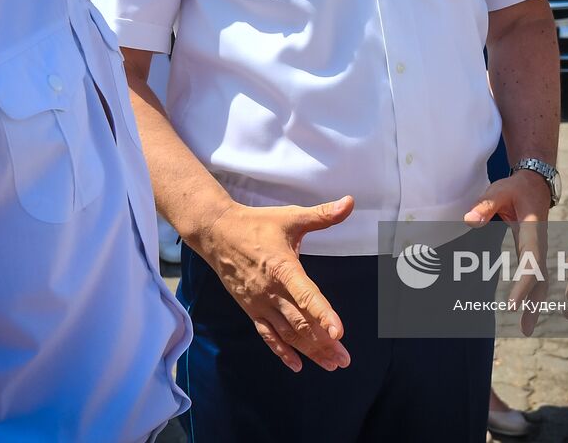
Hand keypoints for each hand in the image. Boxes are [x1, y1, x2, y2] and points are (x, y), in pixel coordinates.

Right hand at [197, 195, 353, 372]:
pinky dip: (282, 352)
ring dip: (309, 350)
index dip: (323, 314)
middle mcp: (271, 291)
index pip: (306, 295)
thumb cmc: (257, 224)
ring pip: (287, 333)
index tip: (339, 332)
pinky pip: (267, 335)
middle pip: (300, 322)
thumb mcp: (291, 216)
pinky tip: (297, 365)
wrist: (217, 234)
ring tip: (331, 364)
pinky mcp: (251, 309)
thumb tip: (350, 202)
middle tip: (344, 359)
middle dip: (323, 343)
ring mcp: (260, 303)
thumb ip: (322, 214)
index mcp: (283, 268)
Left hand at [464, 170, 550, 334]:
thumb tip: (469, 222)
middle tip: (523, 328)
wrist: (536, 183)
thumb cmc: (516, 188)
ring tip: (525, 328)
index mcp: (532, 230)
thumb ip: (484, 205)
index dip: (523, 284)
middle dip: (533, 303)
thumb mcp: (499, 190)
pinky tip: (526, 311)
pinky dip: (534, 296)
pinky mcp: (535, 253)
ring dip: (535, 304)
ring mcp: (539, 249)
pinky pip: (538, 277)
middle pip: (541, 277)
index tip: (512, 304)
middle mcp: (540, 243)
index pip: (531, 262)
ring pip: (542, 280)